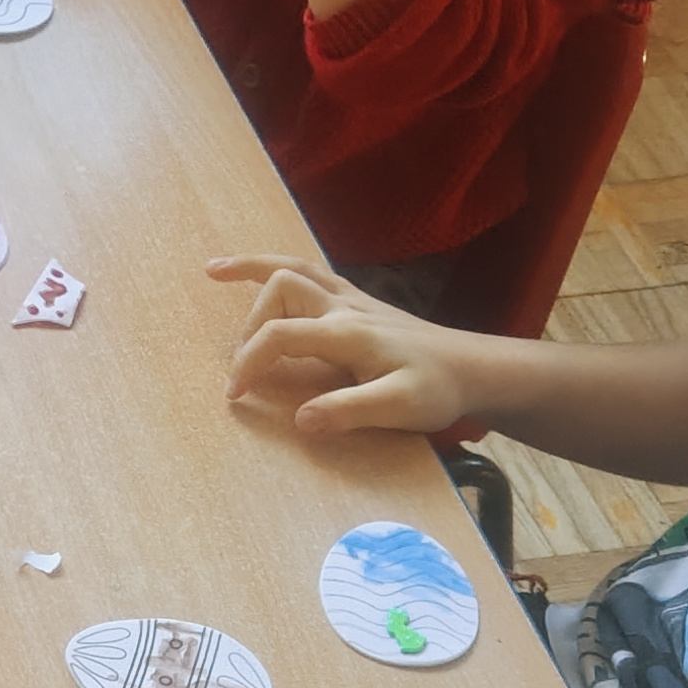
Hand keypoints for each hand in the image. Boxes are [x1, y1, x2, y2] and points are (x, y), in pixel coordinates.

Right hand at [212, 253, 480, 436]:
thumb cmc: (438, 390)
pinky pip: (310, 273)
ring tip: (213, 271)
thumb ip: (350, 412)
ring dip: (252, 268)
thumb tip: (299, 420)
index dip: (250, 362)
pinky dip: (276, 269)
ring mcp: (351, 300)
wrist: (474, 369)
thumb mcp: (400, 408)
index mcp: (349, 333)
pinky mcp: (357, 302)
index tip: (235, 396)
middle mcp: (346, 307)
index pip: (281, 335)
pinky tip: (260, 274)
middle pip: (281, 288)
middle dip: (248, 324)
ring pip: (294, 267)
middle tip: (238, 369)